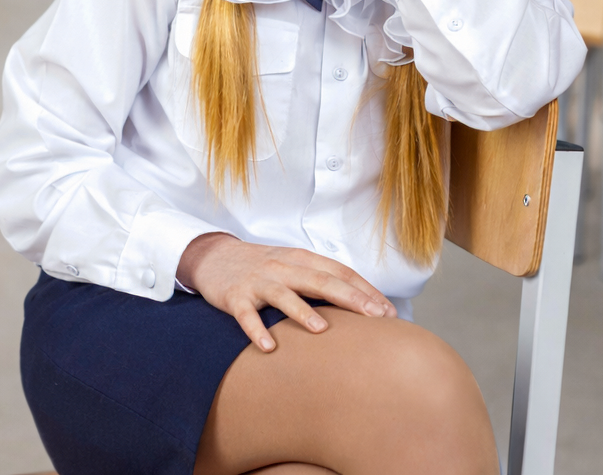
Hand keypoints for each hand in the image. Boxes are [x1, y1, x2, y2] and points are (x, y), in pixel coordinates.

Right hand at [177, 232, 397, 351]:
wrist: (214, 257)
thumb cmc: (263, 266)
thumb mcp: (293, 266)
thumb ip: (321, 280)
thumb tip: (362, 304)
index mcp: (301, 259)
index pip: (339, 272)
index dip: (364, 290)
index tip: (388, 311)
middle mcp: (283, 267)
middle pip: (319, 280)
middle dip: (349, 298)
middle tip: (374, 316)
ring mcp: (259, 281)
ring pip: (284, 295)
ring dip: (303, 312)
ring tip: (322, 330)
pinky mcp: (235, 297)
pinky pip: (246, 315)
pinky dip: (256, 330)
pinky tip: (268, 347)